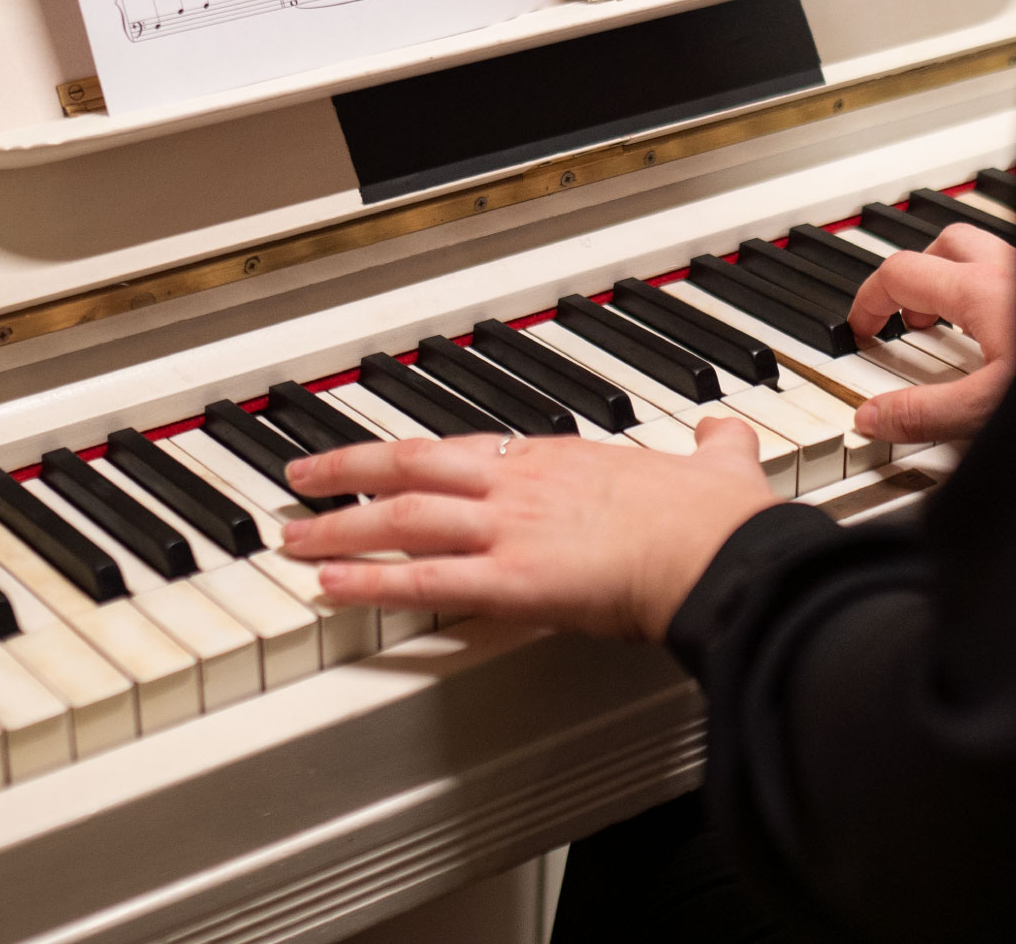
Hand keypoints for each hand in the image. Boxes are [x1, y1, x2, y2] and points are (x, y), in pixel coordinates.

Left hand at [278, 418, 779, 640]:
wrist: (721, 553)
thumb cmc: (719, 520)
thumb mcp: (717, 462)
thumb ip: (712, 445)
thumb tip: (723, 431)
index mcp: (561, 458)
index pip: (469, 449)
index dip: (419, 455)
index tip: (388, 460)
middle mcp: (520, 484)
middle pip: (411, 466)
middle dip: (348, 470)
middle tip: (302, 476)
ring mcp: (508, 530)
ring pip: (400, 517)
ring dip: (337, 526)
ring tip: (292, 535)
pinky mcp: (509, 582)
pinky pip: (420, 579)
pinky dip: (366, 581)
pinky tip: (327, 585)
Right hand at [846, 223, 1015, 442]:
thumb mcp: (989, 410)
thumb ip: (925, 414)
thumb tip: (872, 417)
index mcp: (983, 289)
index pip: (900, 272)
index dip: (869, 300)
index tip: (861, 329)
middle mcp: (1012, 270)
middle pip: (943, 245)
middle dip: (914, 278)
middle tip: (904, 319)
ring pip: (983, 255)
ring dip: (954, 282)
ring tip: (946, 325)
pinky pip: (1014, 277)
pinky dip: (990, 296)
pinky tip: (999, 336)